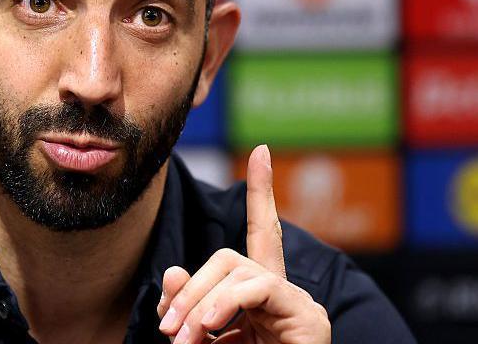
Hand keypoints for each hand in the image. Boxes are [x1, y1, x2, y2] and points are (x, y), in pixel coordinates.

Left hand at [155, 144, 330, 342]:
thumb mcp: (201, 339)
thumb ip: (189, 306)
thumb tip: (173, 271)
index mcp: (257, 296)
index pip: (259, 234)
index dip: (262, 193)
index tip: (263, 152)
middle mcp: (280, 292)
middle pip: (228, 255)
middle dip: (191, 287)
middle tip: (169, 331)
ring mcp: (297, 303)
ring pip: (236, 267)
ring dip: (202, 302)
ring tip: (186, 339)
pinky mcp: (307, 317)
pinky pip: (258, 288)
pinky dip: (225, 304)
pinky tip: (208, 328)